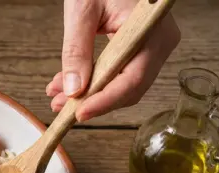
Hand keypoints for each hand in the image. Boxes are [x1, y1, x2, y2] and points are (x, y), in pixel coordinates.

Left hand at [46, 0, 180, 120]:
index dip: (104, 102)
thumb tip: (73, 90)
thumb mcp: (82, 12)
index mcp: (150, 31)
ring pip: (124, 86)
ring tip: (58, 97)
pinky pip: (121, 74)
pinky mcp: (143, 48)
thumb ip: (76, 51)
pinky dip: (96, 83)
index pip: (132, 79)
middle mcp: (160, 42)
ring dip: (90, 95)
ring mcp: (154, 47)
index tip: (78, 113)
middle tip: (59, 106)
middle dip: (92, 102)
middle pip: (129, 88)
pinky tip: (69, 86)